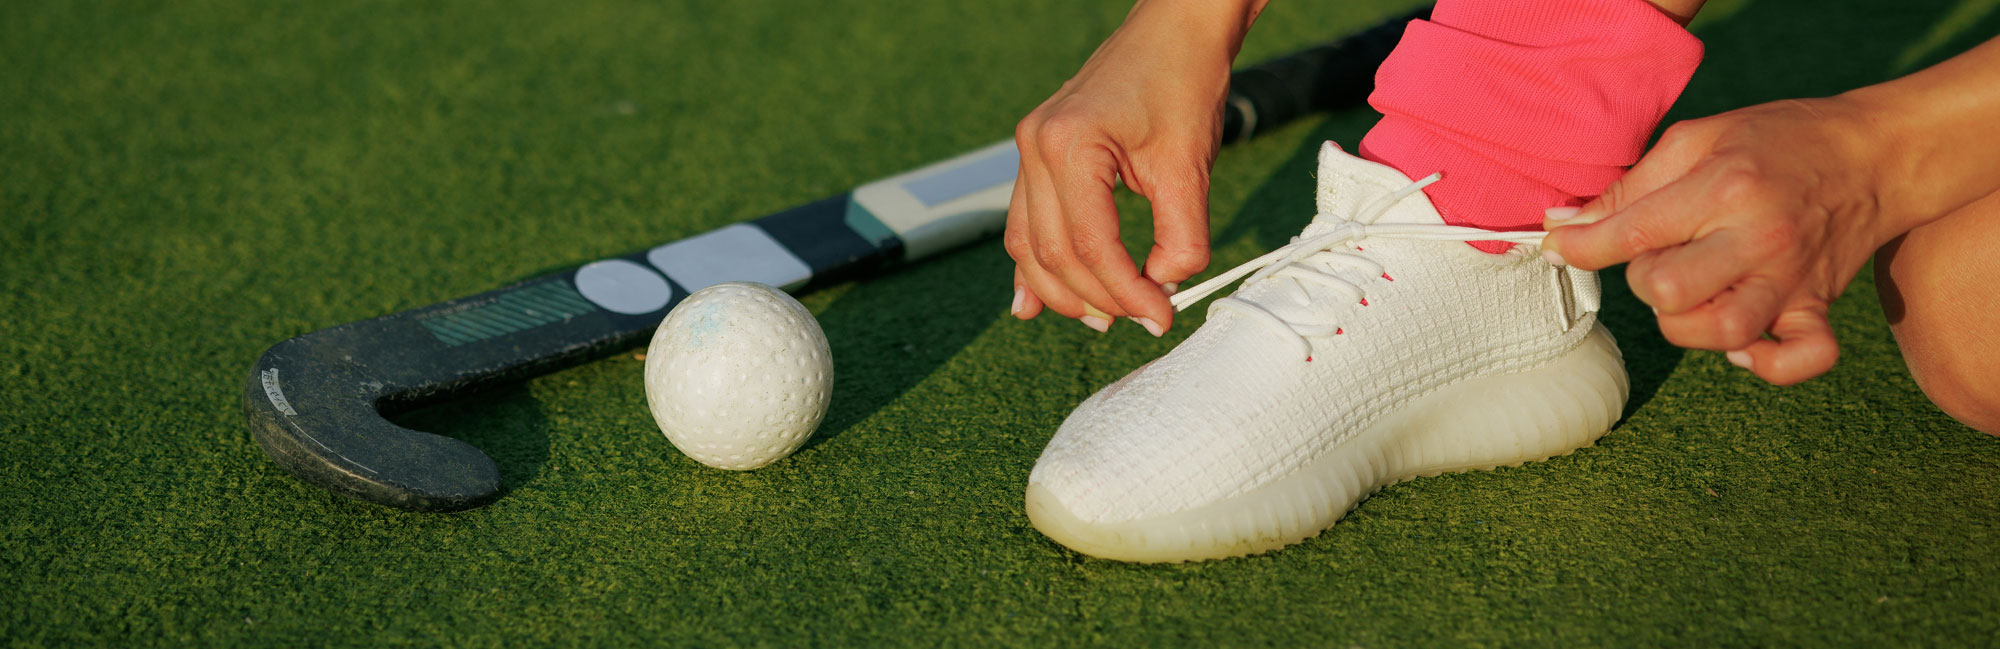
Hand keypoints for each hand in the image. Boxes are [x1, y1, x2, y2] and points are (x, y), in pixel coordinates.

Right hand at [1006, 0, 1262, 334]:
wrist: (1176, 29)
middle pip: (1053, 252)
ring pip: (1028, 243)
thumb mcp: (1189, 166)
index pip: (1091, 245)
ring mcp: (1030, 149)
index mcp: (1069, 146)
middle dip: (1095, 297)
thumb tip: (1166, 286)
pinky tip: (1031, 302)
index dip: (1126, 292)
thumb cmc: (1183, 80)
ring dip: (1060, 290)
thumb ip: (1182, 235)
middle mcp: (1036, 147)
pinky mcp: (1039, 154)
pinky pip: (1025, 221)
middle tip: (1138, 320)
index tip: (1160, 316)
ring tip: (1099, 319)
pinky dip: (1033, 263)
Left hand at [1541, 97, 1899, 384]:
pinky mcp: (1819, 306)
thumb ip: (1629, 187)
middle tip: (1659, 256)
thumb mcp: (1697, 139)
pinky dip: (1765, 364)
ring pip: (1720, 332)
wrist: (1874, 153)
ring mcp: (1792, 279)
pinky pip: (1801, 359)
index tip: (1559, 247)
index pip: (1631, 235)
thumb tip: (1562, 225)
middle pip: (1668, 293)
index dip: (1579, 247)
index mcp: (1724, 190)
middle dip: (1644, 280)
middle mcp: (1759, 240)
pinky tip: (1738, 343)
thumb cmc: (1775, 141)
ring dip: (1686, 323)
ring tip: (1692, 294)